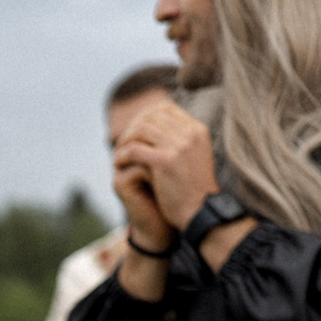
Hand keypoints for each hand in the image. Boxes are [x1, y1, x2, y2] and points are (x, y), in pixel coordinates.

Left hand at [112, 99, 220, 229]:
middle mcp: (190, 134)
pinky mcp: (166, 162)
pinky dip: (122, 155)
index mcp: (197, 130)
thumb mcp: (191, 157)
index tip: (133, 133)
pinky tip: (118, 164)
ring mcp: (180, 146)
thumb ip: (178, 140)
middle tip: (121, 144)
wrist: (201, 213)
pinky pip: (134, 150)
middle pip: (151, 116)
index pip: (165, 108)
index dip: (144, 117)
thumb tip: (152, 125)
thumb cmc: (193, 189)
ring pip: (141, 130)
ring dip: (124, 141)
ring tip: (118, 155)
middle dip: (131, 128)